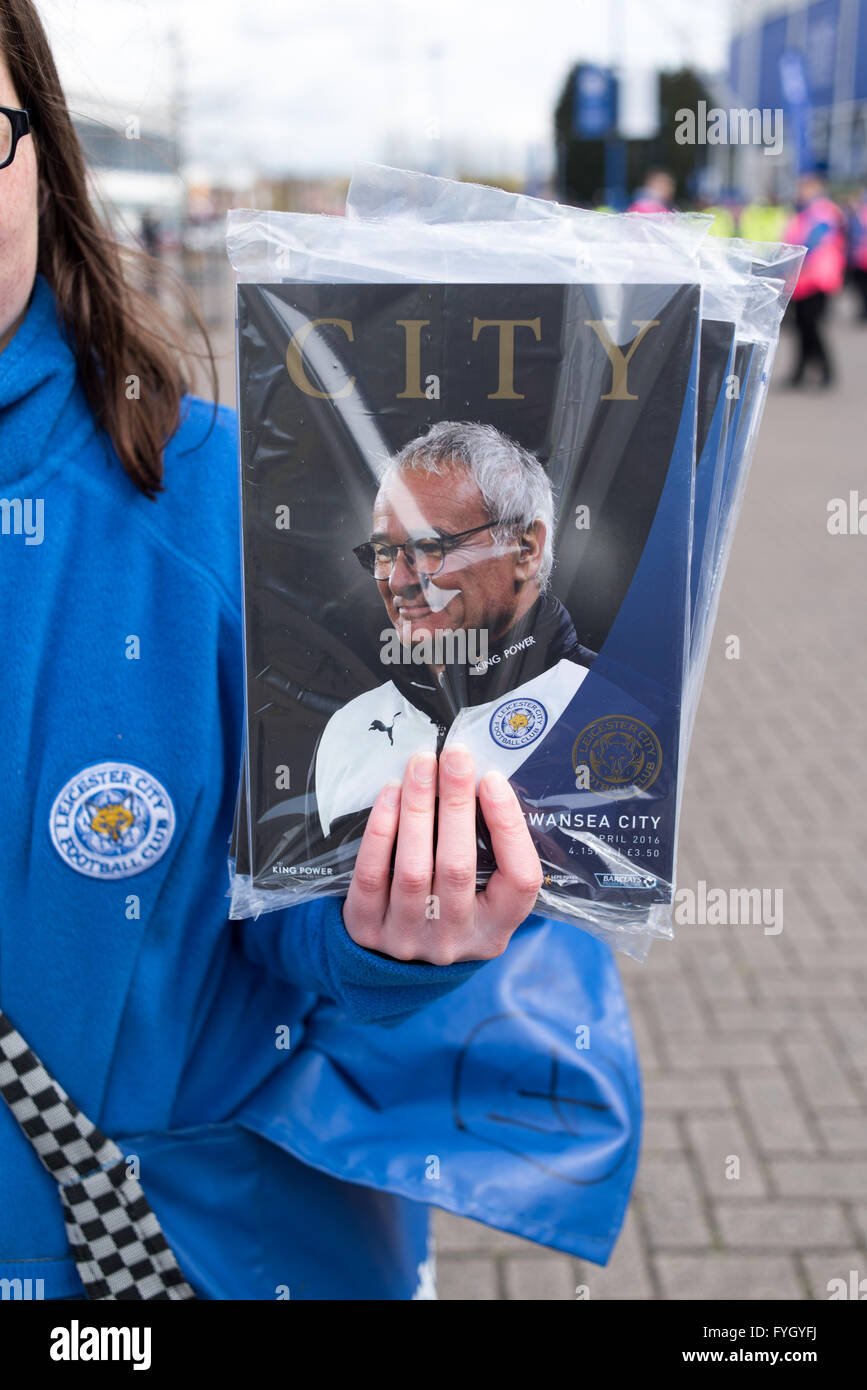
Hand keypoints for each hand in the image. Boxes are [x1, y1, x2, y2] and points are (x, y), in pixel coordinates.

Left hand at [342, 744, 542, 964]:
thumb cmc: (445, 906)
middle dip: (456, 803)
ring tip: (420, 765)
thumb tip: (480, 780)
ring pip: (413, 869)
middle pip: (458, 867)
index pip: (520, 881)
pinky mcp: (367, 930)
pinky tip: (390, 794)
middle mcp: (455, 939)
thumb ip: (488, 850)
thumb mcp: (480, 893)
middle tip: (453, 756)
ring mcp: (408, 939)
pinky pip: (372, 874)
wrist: (390, 964)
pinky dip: (382, 830)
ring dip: (417, 808)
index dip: (508, 826)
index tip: (492, 780)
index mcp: (496, 930)